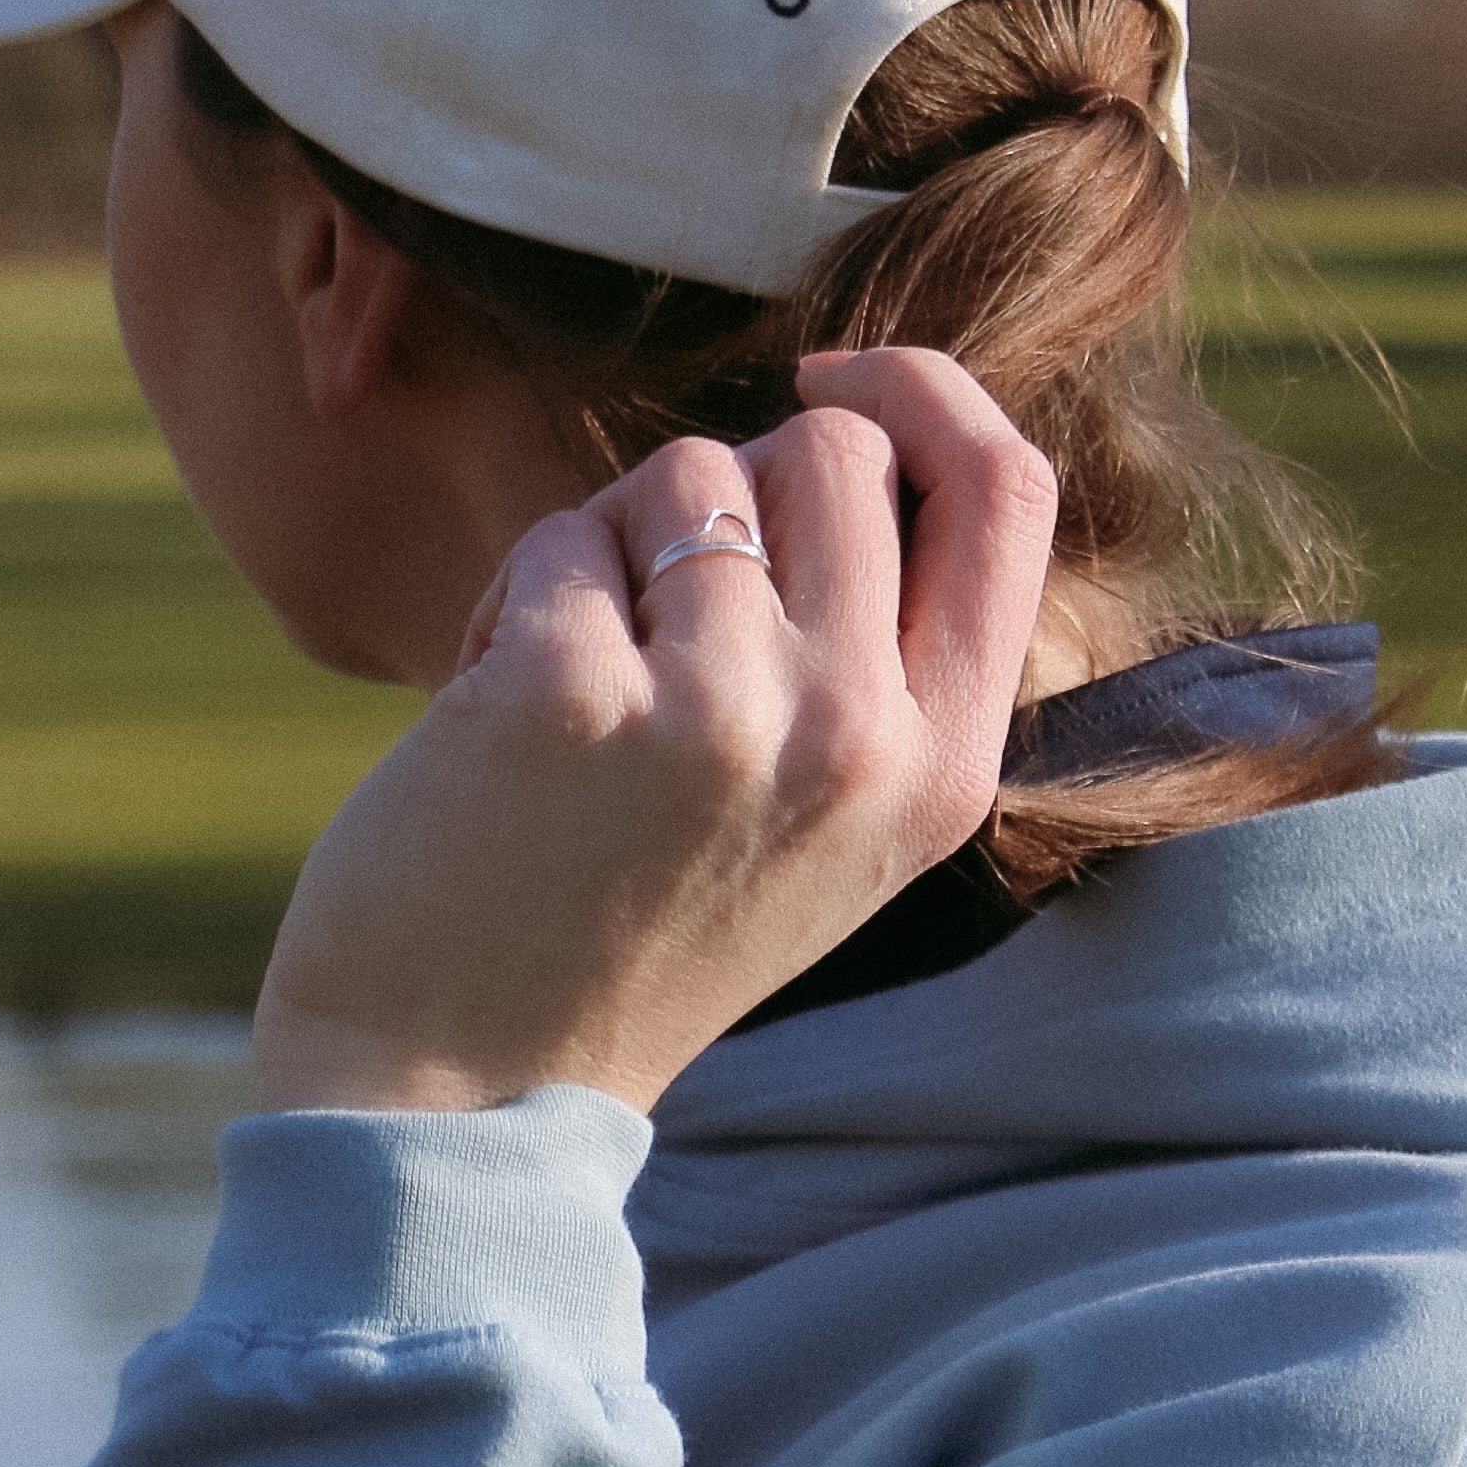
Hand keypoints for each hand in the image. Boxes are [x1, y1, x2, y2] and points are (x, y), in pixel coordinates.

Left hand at [249, 349, 1058, 1115]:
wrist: (457, 1093)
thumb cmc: (628, 928)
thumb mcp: (822, 821)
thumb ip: (874, 651)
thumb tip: (861, 419)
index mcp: (942, 769)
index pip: (1008, 492)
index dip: (928, 390)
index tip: (838, 373)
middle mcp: (855, 737)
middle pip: (831, 450)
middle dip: (728, 495)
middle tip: (657, 628)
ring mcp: (720, 714)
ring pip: (688, 475)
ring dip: (614, 549)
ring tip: (579, 693)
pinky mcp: (572, 694)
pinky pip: (557, 540)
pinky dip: (510, 606)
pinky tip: (493, 733)